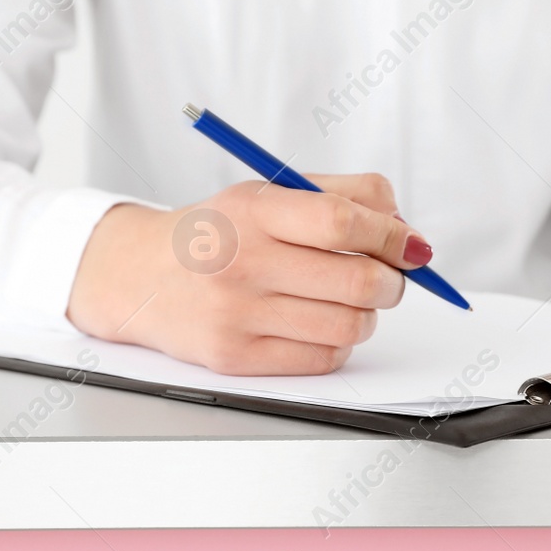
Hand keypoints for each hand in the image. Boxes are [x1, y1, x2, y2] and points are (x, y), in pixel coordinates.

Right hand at [66, 173, 429, 374]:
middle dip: (392, 281)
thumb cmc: (218, 230)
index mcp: (254, 210)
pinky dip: (339, 343)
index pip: (343, 222)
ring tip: (351, 300)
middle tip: (389, 277)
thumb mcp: (268, 191)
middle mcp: (242, 261)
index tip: (412, 245)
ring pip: (349, 325)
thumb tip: (406, 232)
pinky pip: (322, 358)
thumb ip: (342, 195)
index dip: (392, 235)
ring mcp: (237, 314)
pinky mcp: (235, 358)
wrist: (139, 274)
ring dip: (367, 315)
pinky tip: (321, 323)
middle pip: (359, 281)